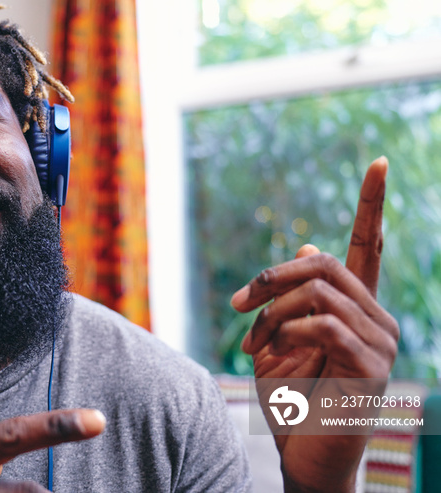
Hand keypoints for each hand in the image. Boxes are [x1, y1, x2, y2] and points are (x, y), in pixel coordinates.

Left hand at [230, 157, 398, 491]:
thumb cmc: (289, 399)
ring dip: (271, 312)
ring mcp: (378, 341)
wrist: (302, 455)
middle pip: (322, 262)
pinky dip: (285, 332)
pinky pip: (323, 324)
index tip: (378, 162)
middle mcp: (374, 317)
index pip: (367, 246)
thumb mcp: (280, 341)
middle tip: (238, 304)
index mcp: (352, 307)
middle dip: (271, 277)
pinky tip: (269, 354)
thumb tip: (304, 242)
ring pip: (318, 290)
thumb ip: (293, 296)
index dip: (372, 204)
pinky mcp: (371, 366)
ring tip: (250, 343)